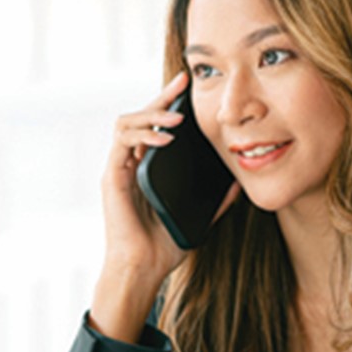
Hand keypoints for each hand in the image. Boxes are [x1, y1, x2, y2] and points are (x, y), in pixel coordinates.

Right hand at [98, 71, 241, 281]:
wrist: (144, 269)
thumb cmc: (165, 246)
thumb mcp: (200, 216)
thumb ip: (217, 200)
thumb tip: (239, 182)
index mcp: (148, 168)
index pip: (156, 124)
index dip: (170, 103)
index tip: (190, 87)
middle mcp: (130, 163)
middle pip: (140, 115)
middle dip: (161, 96)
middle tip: (182, 83)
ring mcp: (119, 168)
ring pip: (127, 122)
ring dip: (151, 113)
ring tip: (176, 117)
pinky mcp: (112, 177)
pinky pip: (122, 143)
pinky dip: (143, 134)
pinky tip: (165, 137)